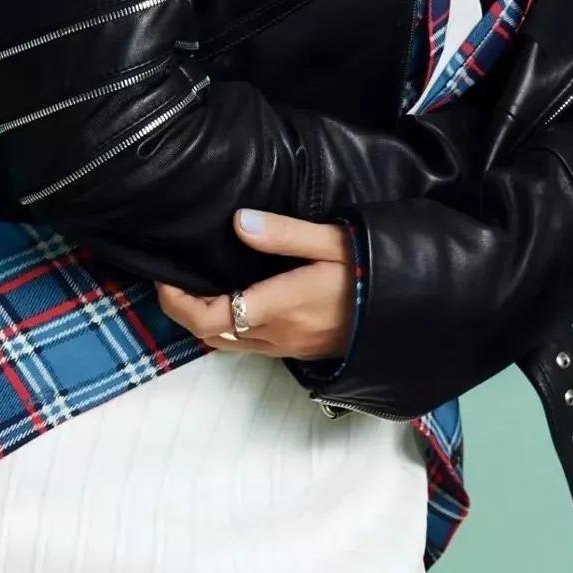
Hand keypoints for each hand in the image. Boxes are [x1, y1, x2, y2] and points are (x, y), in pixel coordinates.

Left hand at [154, 208, 355, 361]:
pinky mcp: (297, 350)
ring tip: (197, 286)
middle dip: (183, 310)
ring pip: (228, 343)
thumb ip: (284, 233)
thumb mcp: (331, 240)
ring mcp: (287, 347)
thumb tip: (237, 222)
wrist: (407, 307)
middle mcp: (277, 334)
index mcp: (280, 306)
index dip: (177, 301)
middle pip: (210, 334)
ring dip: (205, 320)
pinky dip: (227, 325)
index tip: (165, 276)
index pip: (210, 316)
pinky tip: (232, 298)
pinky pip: (248, 345)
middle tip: (174, 278)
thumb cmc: (368, 269)